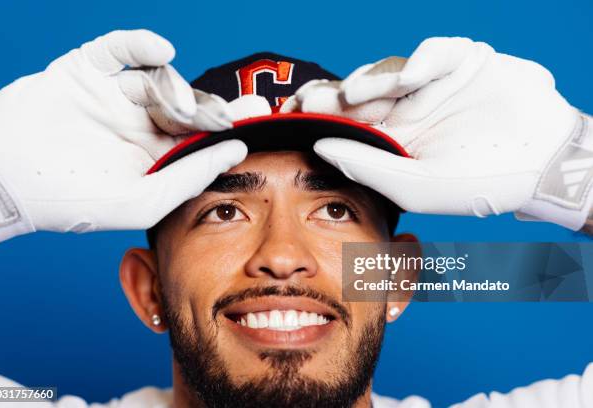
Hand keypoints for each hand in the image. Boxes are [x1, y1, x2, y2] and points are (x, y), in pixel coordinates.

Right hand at [0, 30, 245, 246]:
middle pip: (188, 106)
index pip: (200, 138)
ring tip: (183, 107)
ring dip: (176, 88)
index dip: (230, 128)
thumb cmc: (75, 203)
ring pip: (157, 80)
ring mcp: (114, 97)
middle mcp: (139, 124)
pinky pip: (117, 50)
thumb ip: (190, 175)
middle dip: (218, 106)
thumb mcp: (144, 200)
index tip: (261, 121)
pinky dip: (139, 45)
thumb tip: (239, 150)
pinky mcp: (86, 72)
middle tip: (253, 105)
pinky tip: (163, 52)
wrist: (8, 185)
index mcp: (155, 156)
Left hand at [287, 37, 591, 229]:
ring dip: (369, 81)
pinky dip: (421, 62)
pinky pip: (434, 53)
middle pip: (358, 95)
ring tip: (353, 95)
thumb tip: (320, 148)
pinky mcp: (461, 61)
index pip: (346, 125)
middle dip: (331, 96)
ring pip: (388, 73)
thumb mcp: (416, 186)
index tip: (290, 118)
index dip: (318, 119)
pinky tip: (411, 80)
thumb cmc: (480, 185)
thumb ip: (368, 166)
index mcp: (392, 142)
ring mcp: (431, 84)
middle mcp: (406, 111)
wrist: (544, 165)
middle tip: (308, 100)